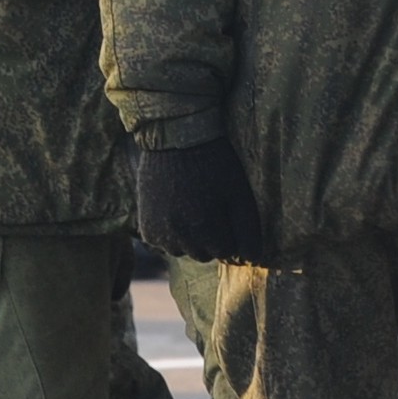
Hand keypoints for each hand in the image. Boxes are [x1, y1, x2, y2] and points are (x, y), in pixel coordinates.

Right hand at [132, 137, 271, 264]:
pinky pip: (163, 243)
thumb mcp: (239, 193)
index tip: (224, 210)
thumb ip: (248, 229)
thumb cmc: (214, 164)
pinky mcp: (146, 228)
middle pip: (203, 254)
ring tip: (190, 207)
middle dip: (209, 237)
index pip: (225, 251)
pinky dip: (169, 232)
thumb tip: (252, 259)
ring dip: (188, 237)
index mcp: (203, 229)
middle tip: (207, 206)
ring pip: (182, 251)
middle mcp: (178, 236)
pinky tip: (173, 208)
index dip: (229, 231)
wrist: (174, 139)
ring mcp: (159, 233)